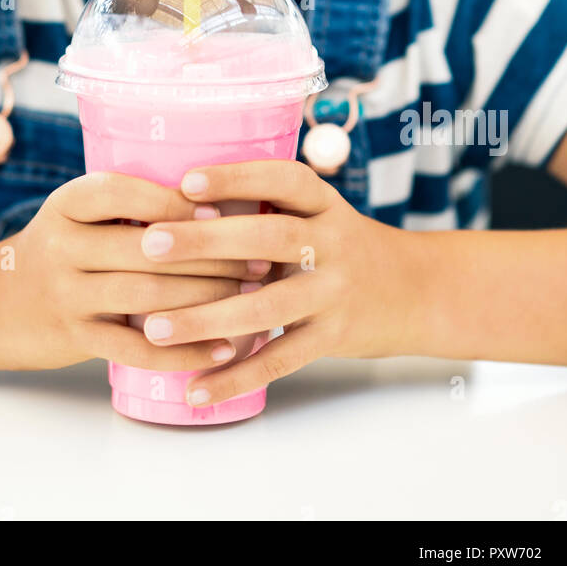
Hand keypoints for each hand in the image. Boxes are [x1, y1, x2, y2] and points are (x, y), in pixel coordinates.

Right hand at [0, 171, 260, 371]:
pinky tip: (222, 349)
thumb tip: (220, 202)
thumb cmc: (58, 250)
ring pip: (148, 297)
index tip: (224, 210)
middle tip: (259, 260)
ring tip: (251, 299)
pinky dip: (185, 350)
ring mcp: (66, 293)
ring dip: (207, 300)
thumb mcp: (78, 215)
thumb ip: (128, 207)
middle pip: (147, 248)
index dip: (176, 201)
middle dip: (211, 255)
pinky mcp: (74, 337)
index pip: (124, 192)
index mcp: (68, 203)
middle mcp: (62, 244)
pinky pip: (137, 348)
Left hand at [137, 159, 417, 406]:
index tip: (186, 181)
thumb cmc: (340, 245)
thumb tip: (175, 198)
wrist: (416, 291)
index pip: (284, 180)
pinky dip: (235, 377)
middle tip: (150, 243)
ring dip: (208, 317)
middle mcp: (333, 243)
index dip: (238, 178)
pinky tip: (195, 387)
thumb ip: (267, 205)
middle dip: (208, 241)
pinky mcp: (333, 338)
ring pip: (268, 306)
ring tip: (154, 326)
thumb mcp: (318, 212)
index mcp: (324, 204)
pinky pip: (280, 360)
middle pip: (271, 238)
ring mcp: (335, 293)